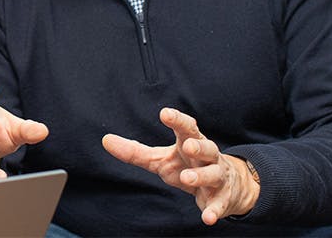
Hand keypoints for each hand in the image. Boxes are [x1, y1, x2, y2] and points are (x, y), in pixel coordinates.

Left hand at [103, 107, 259, 225]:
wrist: (226, 186)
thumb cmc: (187, 165)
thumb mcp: (160, 159)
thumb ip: (135, 151)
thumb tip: (106, 140)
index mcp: (191, 142)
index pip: (187, 127)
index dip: (177, 120)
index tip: (165, 113)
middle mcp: (207, 157)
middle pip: (207, 147)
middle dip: (198, 146)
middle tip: (187, 146)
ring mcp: (217, 176)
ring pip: (213, 174)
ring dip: (201, 176)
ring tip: (188, 178)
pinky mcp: (221, 198)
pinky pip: (219, 204)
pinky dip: (214, 210)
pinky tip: (207, 218)